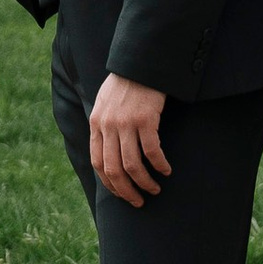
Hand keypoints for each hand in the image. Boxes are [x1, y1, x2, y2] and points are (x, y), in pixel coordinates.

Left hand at [90, 71, 170, 206]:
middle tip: (139, 202)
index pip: (98, 163)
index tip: (122, 194)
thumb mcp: (105, 103)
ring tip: (154, 189)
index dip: (110, 184)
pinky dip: (159, 165)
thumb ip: (103, 126)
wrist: (140, 62)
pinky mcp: (145, 119)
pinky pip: (152, 151)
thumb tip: (106, 152)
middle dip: (126, 191)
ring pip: (132, 165)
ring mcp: (126, 123)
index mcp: (96, 123)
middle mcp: (108, 125)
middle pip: (114, 169)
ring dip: (144, 182)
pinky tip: (166, 170)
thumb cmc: (125, 84)